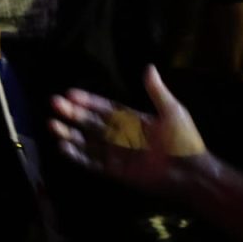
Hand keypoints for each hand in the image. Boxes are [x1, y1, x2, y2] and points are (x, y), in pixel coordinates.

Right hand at [49, 65, 208, 196]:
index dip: (87, 100)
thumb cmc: (184, 142)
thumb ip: (156, 92)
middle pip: (90, 122)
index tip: (70, 93)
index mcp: (131, 120)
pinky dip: (75, 156)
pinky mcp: (113, 171)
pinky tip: (62, 147)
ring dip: (69, 133)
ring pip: (85, 141)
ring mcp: (115, 153)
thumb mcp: (172, 112)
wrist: (190, 174)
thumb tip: (149, 67)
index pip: (104, 108)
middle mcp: (119, 135)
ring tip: (52, 125)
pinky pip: (90, 162)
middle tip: (54, 103)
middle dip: (72, 113)